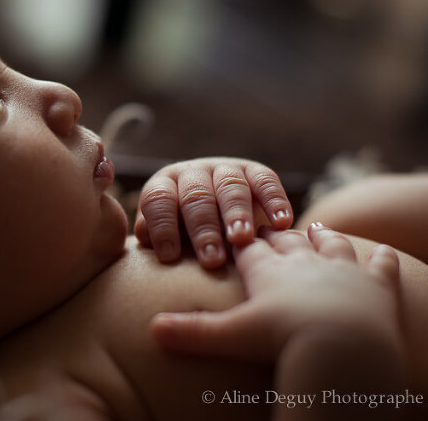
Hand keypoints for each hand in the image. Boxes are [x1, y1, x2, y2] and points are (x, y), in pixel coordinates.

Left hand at [134, 158, 291, 266]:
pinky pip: (265, 181)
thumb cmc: (184, 234)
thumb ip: (155, 236)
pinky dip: (274, 200)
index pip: (159, 201)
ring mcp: (225, 169)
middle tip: (211, 259)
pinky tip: (281, 223)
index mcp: (164, 185)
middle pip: (196, 197)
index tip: (170, 257)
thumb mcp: (167, 232)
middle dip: (203, 229)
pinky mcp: (255, 171)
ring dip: (236, 214)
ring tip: (241, 239)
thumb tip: (145, 240)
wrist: (220, 212)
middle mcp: (193, 172)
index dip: (163, 227)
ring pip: (230, 187)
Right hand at [150, 224, 402, 365]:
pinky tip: (381, 252)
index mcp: (267, 269)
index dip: (240, 240)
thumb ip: (194, 330)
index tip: (235, 236)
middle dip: (275, 233)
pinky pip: (379, 267)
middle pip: (284, 240)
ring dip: (323, 237)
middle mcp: (301, 260)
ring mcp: (341, 268)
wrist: (342, 341)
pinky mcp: (375, 286)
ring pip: (329, 244)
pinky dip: (380, 260)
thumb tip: (153, 329)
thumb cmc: (283, 336)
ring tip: (317, 230)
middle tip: (272, 229)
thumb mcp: (234, 335)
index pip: (250, 247)